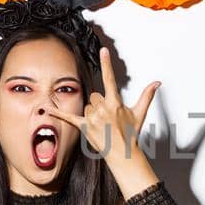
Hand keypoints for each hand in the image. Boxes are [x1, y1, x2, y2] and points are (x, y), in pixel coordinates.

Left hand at [47, 46, 161, 194]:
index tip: (104, 51)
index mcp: (115, 103)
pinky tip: (47, 109)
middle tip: (108, 117)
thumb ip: (147, 95)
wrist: (124, 154)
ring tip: (102, 125)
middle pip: (95, 96)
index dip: (107, 63)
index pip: (110, 78)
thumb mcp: (140, 113)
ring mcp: (93, 118)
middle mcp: (103, 109)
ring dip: (92, 113)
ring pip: (87, 106)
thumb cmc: (131, 134)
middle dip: (100, 104)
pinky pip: (69, 118)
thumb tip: (157, 83)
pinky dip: (57, 114)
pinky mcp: (84, 127)